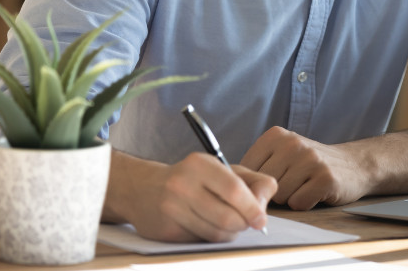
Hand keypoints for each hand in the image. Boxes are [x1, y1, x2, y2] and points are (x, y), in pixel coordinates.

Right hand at [113, 152, 276, 241]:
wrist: (142, 189)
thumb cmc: (192, 178)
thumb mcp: (223, 169)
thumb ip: (253, 182)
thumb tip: (264, 207)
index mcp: (200, 164)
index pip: (234, 191)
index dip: (253, 208)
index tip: (261, 219)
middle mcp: (182, 184)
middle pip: (228, 218)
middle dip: (243, 224)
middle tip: (245, 222)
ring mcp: (171, 209)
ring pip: (216, 234)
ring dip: (229, 234)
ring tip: (226, 223)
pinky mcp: (165, 231)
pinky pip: (201, 242)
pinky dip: (211, 238)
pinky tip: (206, 226)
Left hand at [240, 126, 374, 209]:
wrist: (354, 164)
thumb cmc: (310, 164)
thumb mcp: (282, 154)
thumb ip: (257, 166)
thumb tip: (230, 189)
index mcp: (275, 135)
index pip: (246, 170)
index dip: (255, 184)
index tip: (272, 180)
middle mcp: (292, 143)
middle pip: (263, 186)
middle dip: (274, 193)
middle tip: (293, 183)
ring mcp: (310, 159)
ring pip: (280, 196)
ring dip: (291, 198)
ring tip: (304, 186)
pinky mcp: (325, 178)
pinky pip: (299, 203)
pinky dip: (305, 204)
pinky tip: (315, 192)